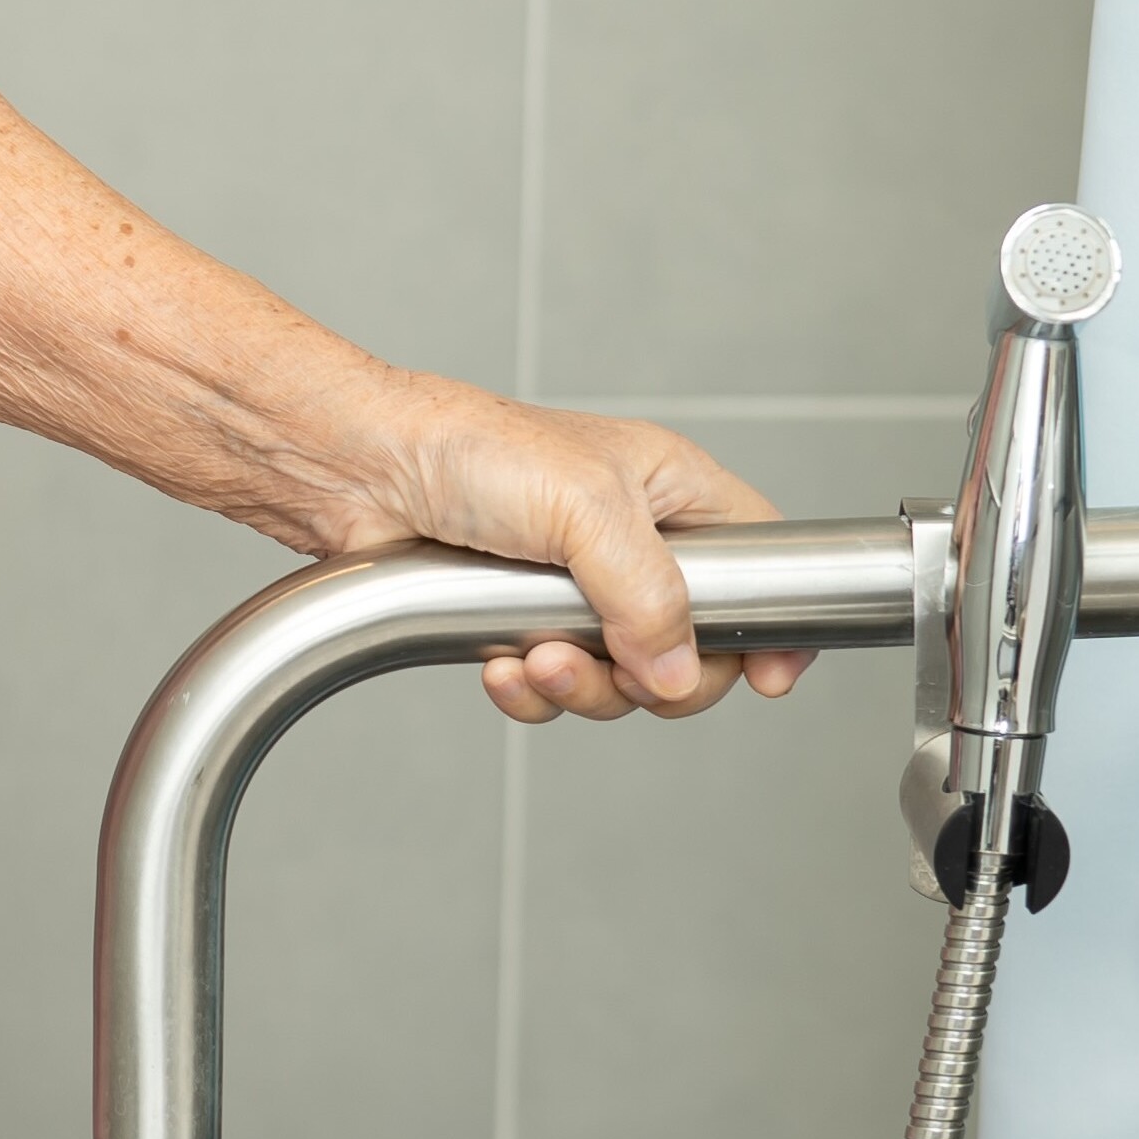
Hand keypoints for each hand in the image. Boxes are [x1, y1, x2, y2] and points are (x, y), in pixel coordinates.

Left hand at [317, 379, 808, 724]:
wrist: (361, 473)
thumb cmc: (470, 449)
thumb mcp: (585, 509)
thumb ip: (649, 595)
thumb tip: (681, 674)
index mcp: (674, 492)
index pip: (765, 563)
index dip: (777, 622)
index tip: (771, 677)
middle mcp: (634, 542)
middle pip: (695, 648)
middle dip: (654, 675)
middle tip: (618, 665)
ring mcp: (578, 588)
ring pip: (624, 678)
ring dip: (581, 686)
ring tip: (534, 657)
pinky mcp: (522, 622)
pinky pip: (557, 685)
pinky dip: (532, 689)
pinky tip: (499, 666)